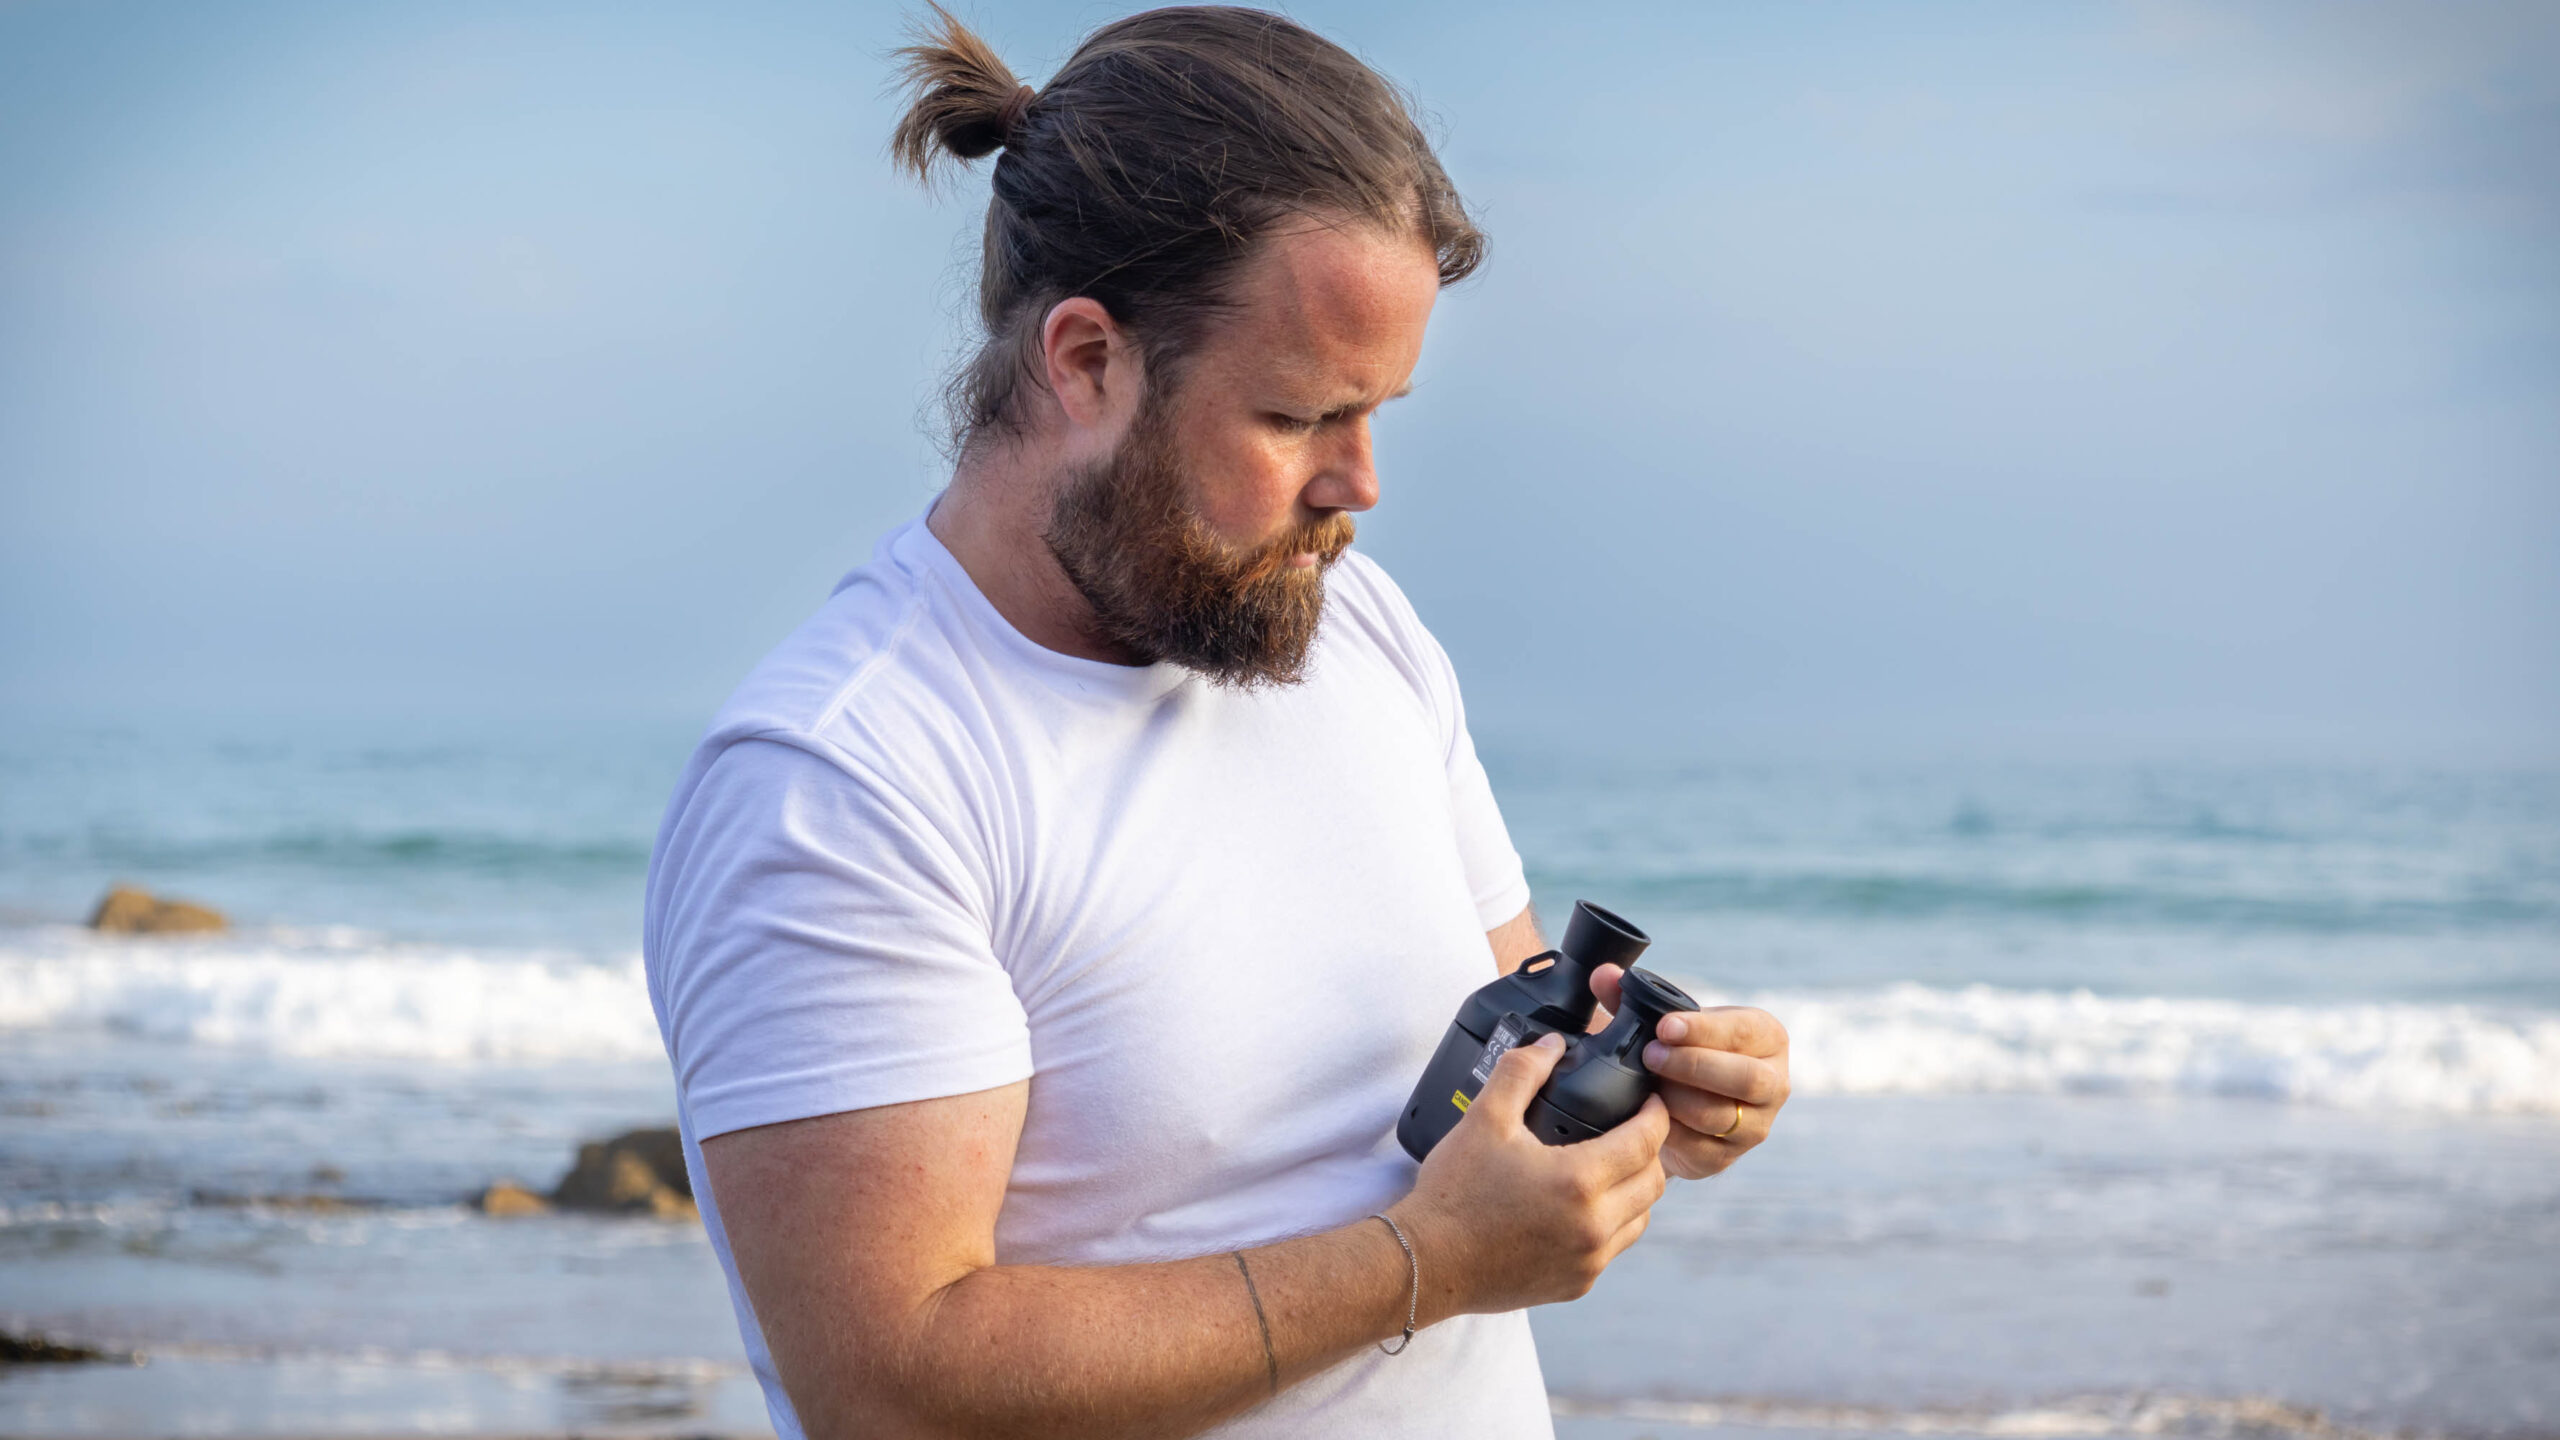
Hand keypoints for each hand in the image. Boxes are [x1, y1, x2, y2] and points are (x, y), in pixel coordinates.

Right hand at [1390, 1032, 1669, 1317]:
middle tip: (1632, 1130)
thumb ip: (1522, 1072)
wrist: (1427, 1262)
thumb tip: (1551, 1045)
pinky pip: (1613, 1248)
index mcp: (1579, 1182)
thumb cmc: (1454, 1193)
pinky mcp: (1576, 1284)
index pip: (1646, 1142)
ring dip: (1635, 1190)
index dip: (1656, 1115)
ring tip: (1611, 1168)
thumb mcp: (1484, 1119)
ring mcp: (1588, 1261)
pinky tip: (1584, 1207)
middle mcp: (1594, 1227)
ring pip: (1641, 1218)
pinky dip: (1612, 1223)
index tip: (1651, 1101)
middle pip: (1655, 1183)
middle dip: (1651, 1152)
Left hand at [1591, 965, 1788, 1180]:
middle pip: (1745, 1078)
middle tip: (1650, 1056)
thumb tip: (1603, 975)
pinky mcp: (1728, 1157)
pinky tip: (1648, 1115)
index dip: (1704, 1029)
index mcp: (1765, 1037)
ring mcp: (1755, 1125)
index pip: (1743, 1031)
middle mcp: (1772, 1082)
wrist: (1681, 1105)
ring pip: (1720, 1116)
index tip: (1664, 1026)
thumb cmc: (1679, 1051)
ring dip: (1677, 1100)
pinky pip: (1700, 1148)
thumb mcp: (1663, 1022)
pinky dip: (1670, 1132)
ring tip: (1646, 1085)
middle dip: (1693, 1066)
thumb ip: (1631, 998)